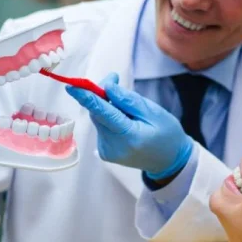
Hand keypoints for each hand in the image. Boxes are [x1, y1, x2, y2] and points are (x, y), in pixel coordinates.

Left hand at [66, 73, 192, 179]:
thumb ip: (129, 100)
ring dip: (107, 107)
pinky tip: (125, 122)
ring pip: (98, 119)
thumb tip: (107, 87)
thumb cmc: (167, 134)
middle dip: (102, 95)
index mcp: (129, 137)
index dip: (86, 97)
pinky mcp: (105, 152)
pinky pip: (102, 127)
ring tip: (129, 109)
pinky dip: (109, 119)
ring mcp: (108, 152)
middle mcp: (114, 146)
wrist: (169, 161)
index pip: (103, 113)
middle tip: (114, 80)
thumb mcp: (154, 112)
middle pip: (98, 113)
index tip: (72, 86)